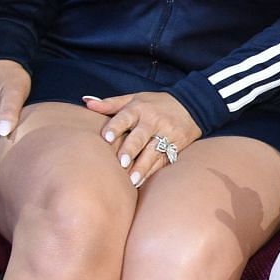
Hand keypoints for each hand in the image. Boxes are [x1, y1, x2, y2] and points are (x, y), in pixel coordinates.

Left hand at [80, 91, 199, 187]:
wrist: (192, 105)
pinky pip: (164, 160)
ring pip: (153, 152)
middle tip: (121, 163)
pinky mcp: (177, 145)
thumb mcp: (134, 98)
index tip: (106, 138)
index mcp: (139, 108)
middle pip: (140, 136)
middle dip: (131, 150)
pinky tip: (142, 181)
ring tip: (133, 180)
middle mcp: (153, 121)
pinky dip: (153, 171)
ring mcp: (167, 134)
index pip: (125, 117)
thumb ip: (110, 103)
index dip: (116, 127)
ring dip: (143, 166)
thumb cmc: (156, 104)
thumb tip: (86, 102)